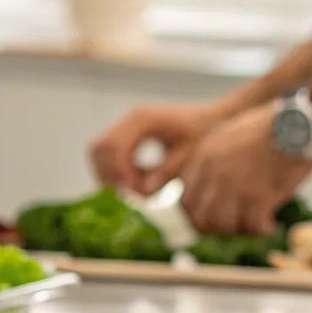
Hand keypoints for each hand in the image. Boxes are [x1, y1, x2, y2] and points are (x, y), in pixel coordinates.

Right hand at [88, 102, 223, 194]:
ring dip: (108, 174)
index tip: (135, 192)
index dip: (122, 173)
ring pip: (99, 151)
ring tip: (131, 190)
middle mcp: (130, 118)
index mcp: (144, 120)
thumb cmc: (203, 134)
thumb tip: (145, 190)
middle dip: (109, 175)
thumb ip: (167, 172)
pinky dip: (114, 170)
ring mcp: (127, 124)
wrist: (212, 118)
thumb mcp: (189, 155)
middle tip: (128, 194)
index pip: (117, 147)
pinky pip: (108, 152)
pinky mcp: (127, 133)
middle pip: (100, 148)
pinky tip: (133, 183)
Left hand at [180, 104, 311, 234]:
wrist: (298, 122)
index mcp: (204, 157)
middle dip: (216, 227)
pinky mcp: (259, 197)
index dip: (199, 214)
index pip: (186, 200)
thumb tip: (212, 185)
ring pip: (223, 226)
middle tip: (235, 225)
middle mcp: (215, 174)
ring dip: (239, 229)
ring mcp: (235, 186)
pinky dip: (262, 230)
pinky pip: (252, 227)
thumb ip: (214, 159)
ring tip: (254, 224)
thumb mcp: (229, 133)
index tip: (214, 217)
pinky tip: (270, 225)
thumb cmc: (270, 125)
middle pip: (200, 218)